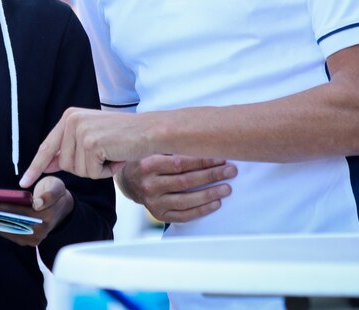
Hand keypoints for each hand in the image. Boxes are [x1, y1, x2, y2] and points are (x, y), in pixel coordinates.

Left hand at [0, 176, 74, 246]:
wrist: (62, 209)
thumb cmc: (55, 194)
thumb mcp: (57, 187)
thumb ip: (49, 194)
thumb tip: (37, 204)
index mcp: (47, 216)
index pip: (18, 211)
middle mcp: (40, 231)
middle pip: (10, 222)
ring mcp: (33, 239)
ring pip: (8, 230)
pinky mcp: (28, 241)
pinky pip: (9, 234)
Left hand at [20, 108, 152, 185]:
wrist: (150, 131)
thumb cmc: (124, 137)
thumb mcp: (91, 139)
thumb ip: (69, 150)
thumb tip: (47, 165)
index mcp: (69, 117)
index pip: (47, 147)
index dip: (36, 167)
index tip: (24, 181)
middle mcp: (71, 120)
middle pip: (66, 165)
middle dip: (86, 168)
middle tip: (105, 154)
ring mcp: (80, 131)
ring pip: (78, 171)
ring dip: (97, 170)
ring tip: (112, 154)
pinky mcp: (91, 143)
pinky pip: (92, 173)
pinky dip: (106, 172)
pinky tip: (116, 157)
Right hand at [118, 155, 235, 222]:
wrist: (128, 181)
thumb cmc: (146, 160)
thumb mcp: (153, 149)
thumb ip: (173, 147)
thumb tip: (206, 142)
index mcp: (147, 165)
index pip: (179, 163)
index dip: (202, 160)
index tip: (220, 157)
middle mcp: (149, 185)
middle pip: (185, 181)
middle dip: (211, 175)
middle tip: (230, 171)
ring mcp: (153, 202)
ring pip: (186, 200)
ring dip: (210, 194)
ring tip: (227, 188)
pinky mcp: (159, 215)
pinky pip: (184, 215)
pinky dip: (202, 210)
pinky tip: (216, 203)